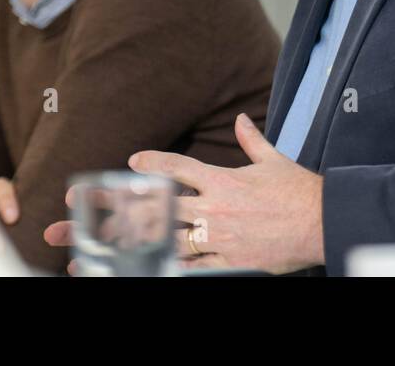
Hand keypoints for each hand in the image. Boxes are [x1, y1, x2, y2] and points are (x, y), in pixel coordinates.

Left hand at [43, 114, 323, 274]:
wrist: (324, 222)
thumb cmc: (300, 191)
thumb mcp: (274, 161)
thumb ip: (251, 141)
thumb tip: (240, 120)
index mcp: (222, 180)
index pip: (177, 168)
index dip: (150, 166)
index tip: (127, 165)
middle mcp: (214, 208)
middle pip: (154, 209)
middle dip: (110, 213)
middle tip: (71, 218)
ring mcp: (219, 239)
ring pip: (162, 243)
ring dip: (122, 250)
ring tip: (87, 256)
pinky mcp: (229, 264)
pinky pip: (190, 269)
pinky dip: (162, 271)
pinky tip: (136, 275)